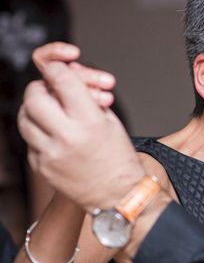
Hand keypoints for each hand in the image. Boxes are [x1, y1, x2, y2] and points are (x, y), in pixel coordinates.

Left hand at [18, 42, 145, 210]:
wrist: (119, 195)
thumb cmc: (119, 158)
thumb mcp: (111, 120)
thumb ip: (87, 96)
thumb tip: (67, 75)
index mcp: (90, 121)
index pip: (61, 79)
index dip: (57, 67)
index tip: (59, 67)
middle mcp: (67, 136)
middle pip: (34, 96)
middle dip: (41, 87)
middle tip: (51, 90)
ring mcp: (50, 153)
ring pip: (24, 118)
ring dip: (35, 110)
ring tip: (52, 113)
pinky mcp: (41, 166)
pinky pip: (29, 140)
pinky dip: (39, 133)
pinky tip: (56, 136)